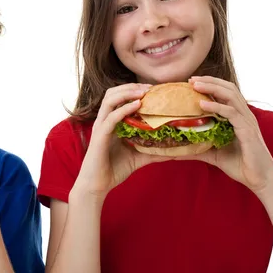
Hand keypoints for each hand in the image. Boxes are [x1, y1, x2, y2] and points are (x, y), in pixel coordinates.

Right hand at [73, 83, 171, 198]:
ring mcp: (101, 127)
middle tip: (150, 88)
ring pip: (110, 99)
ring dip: (127, 92)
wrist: (97, 186)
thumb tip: (175, 152)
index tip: (153, 89)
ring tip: (144, 92)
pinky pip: (111, 117)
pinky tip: (137, 105)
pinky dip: (124, 109)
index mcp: (111, 122)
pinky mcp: (100, 136)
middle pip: (113, 93)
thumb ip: (153, 152)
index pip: (119, 97)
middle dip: (131, 87)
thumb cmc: (113, 170)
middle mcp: (104, 121)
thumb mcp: (138, 158)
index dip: (134, 90)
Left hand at [181, 76, 272, 193]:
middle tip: (191, 80)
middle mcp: (244, 115)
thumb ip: (197, 149)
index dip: (210, 84)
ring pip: (230, 96)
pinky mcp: (248, 131)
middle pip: (228, 88)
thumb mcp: (213, 154)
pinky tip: (202, 104)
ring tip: (195, 85)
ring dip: (212, 88)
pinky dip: (217, 106)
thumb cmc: (240, 165)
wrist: (260, 180)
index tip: (191, 82)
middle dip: (209, 81)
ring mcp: (247, 122)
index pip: (225, 92)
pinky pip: (232, 113)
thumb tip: (175, 150)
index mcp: (238, 117)